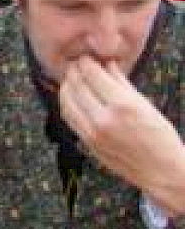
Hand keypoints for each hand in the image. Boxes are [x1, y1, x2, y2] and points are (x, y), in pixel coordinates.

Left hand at [60, 56, 184, 217]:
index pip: (93, 75)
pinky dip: (67, 104)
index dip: (86, 63)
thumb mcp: (145, 105)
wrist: (161, 171)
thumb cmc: (160, 137)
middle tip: (76, 64)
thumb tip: (107, 64)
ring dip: (66, 86)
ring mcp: (92, 133)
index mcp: (123, 106)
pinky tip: (71, 97)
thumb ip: (122, 83)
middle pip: (77, 86)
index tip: (86, 57)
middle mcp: (104, 119)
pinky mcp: (87, 143)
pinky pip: (69, 118)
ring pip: (67, 102)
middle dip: (74, 71)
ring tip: (72, 78)